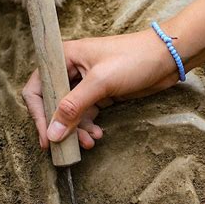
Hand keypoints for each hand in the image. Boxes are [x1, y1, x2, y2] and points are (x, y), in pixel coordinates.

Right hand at [22, 29, 178, 148]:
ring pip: (71, 113)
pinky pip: (86, 114)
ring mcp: (86, 83)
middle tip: (69, 146)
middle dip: (61, 126)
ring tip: (90, 142)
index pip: (38, 88)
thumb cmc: (133, 59)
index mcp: (64, 57)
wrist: (166, 58)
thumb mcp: (100, 81)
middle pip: (53, 104)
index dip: (39, 114)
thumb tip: (53, 133)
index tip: (47, 139)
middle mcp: (71, 70)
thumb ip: (74, 106)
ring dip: (77, 130)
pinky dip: (89, 126)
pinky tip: (97, 135)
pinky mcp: (101, 93)